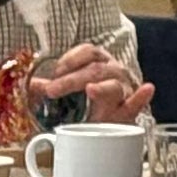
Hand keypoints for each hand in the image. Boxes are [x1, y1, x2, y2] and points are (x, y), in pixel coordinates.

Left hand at [33, 42, 148, 122]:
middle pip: (95, 69)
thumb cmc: (89, 102)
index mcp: (99, 62)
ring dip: (100, 88)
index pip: (88, 52)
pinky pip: (137, 103)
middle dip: (71, 80)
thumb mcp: (68, 93)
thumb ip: (52, 87)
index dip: (71, 59)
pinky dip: (141, 98)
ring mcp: (124, 89)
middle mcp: (113, 72)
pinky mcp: (130, 110)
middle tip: (52, 90)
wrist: (110, 124)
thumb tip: (30, 85)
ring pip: (113, 84)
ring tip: (90, 90)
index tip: (55, 71)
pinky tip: (146, 90)